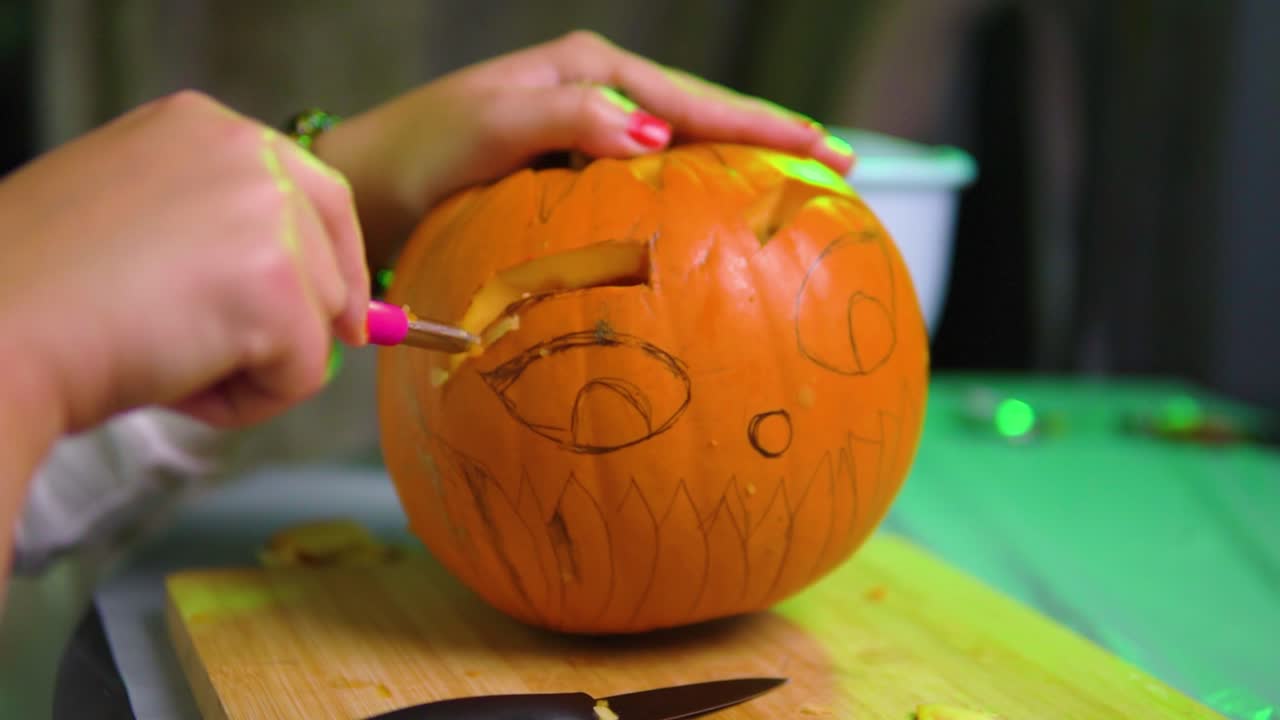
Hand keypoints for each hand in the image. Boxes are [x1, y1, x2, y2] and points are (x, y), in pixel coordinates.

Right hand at [0, 89, 368, 435]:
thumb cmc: (40, 292)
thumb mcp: (134, 216)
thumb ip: (216, 229)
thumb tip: (300, 287)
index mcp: (205, 127)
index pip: (317, 192)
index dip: (330, 260)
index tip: (333, 312)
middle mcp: (247, 153)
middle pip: (331, 256)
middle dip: (300, 320)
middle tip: (242, 357)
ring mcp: (269, 215)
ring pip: (319, 321)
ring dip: (255, 364)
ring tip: (165, 358)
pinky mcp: (278, 285)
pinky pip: (304, 375)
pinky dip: (248, 402)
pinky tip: (176, 384)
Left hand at [314, 30, 855, 268]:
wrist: (365, 188)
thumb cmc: (417, 158)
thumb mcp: (487, 127)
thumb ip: (568, 118)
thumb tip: (656, 134)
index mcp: (589, 69)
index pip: (696, 99)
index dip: (765, 127)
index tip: (826, 154)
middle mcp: (595, 92)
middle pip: (704, 114)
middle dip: (770, 139)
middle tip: (838, 169)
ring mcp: (585, 129)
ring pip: (682, 143)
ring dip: (737, 163)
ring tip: (794, 187)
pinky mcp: (571, 168)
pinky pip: (649, 177)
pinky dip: (691, 189)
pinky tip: (714, 211)